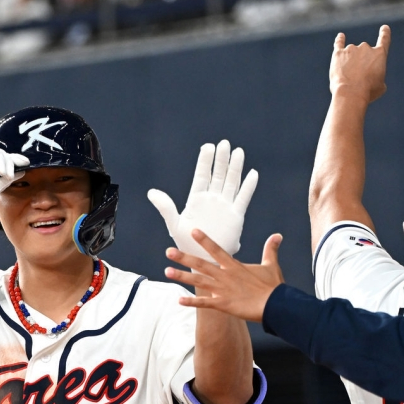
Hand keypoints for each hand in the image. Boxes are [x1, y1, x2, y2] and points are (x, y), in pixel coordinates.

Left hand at [147, 140, 257, 261]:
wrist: (203, 260)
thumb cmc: (186, 244)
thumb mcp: (174, 224)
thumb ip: (165, 207)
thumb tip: (151, 192)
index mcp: (197, 199)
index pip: (202, 175)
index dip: (205, 161)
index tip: (208, 146)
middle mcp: (212, 200)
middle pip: (218, 175)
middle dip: (221, 159)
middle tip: (225, 144)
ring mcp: (225, 206)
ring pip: (231, 183)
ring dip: (235, 168)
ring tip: (238, 152)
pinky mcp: (236, 216)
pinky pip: (243, 198)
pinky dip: (248, 187)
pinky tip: (252, 174)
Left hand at [164, 230, 284, 321]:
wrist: (276, 306)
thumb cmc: (273, 287)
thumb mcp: (271, 265)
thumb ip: (270, 250)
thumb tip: (277, 235)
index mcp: (234, 266)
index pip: (216, 250)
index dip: (204, 240)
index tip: (193, 231)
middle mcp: (225, 276)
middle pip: (201, 264)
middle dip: (184, 257)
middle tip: (168, 251)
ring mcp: (223, 290)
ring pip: (198, 281)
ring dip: (182, 276)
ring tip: (167, 271)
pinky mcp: (223, 304)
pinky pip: (204, 303)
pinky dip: (192, 302)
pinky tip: (179, 300)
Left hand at [330, 25, 390, 104]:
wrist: (351, 93)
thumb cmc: (367, 91)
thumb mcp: (380, 87)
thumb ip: (377, 78)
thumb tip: (372, 79)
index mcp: (380, 54)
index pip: (384, 39)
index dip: (384, 33)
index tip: (384, 28)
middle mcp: (366, 47)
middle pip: (364, 53)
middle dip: (360, 66)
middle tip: (357, 81)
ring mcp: (351, 49)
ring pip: (351, 55)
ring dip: (349, 64)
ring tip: (347, 79)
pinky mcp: (338, 54)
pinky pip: (339, 44)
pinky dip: (339, 41)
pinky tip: (340, 37)